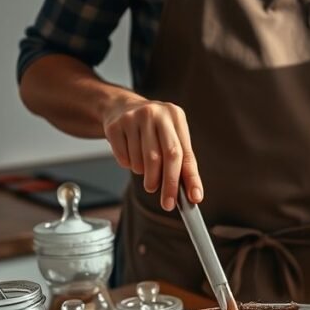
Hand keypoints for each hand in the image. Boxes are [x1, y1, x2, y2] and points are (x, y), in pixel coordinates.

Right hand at [101, 95, 203, 210]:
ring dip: (145, 174)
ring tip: (144, 167)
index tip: (194, 198)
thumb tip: (191, 194)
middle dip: (168, 184)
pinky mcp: (115, 126)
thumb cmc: (153, 128)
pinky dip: (129, 165)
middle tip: (167, 203)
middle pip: (165, 157)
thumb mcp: (172, 136)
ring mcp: (133, 118)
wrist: (120, 106)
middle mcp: (155, 113)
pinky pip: (124, 159)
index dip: (191, 178)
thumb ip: (181, 162)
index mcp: (175, 116)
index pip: (185, 154)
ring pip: (142, 162)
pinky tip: (130, 156)